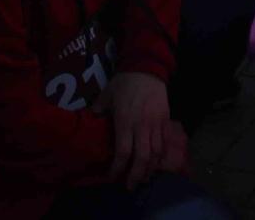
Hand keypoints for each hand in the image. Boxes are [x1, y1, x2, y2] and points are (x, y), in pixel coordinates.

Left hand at [100, 71, 186, 187]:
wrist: (148, 68)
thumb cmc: (124, 82)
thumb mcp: (106, 95)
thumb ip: (98, 110)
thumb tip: (89, 122)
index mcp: (125, 121)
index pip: (123, 151)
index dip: (118, 168)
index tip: (112, 176)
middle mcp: (142, 125)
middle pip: (142, 157)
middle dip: (136, 175)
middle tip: (130, 186)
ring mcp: (156, 123)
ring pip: (156, 153)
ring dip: (150, 169)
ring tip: (143, 178)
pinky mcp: (165, 120)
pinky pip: (164, 143)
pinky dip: (161, 156)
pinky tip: (156, 164)